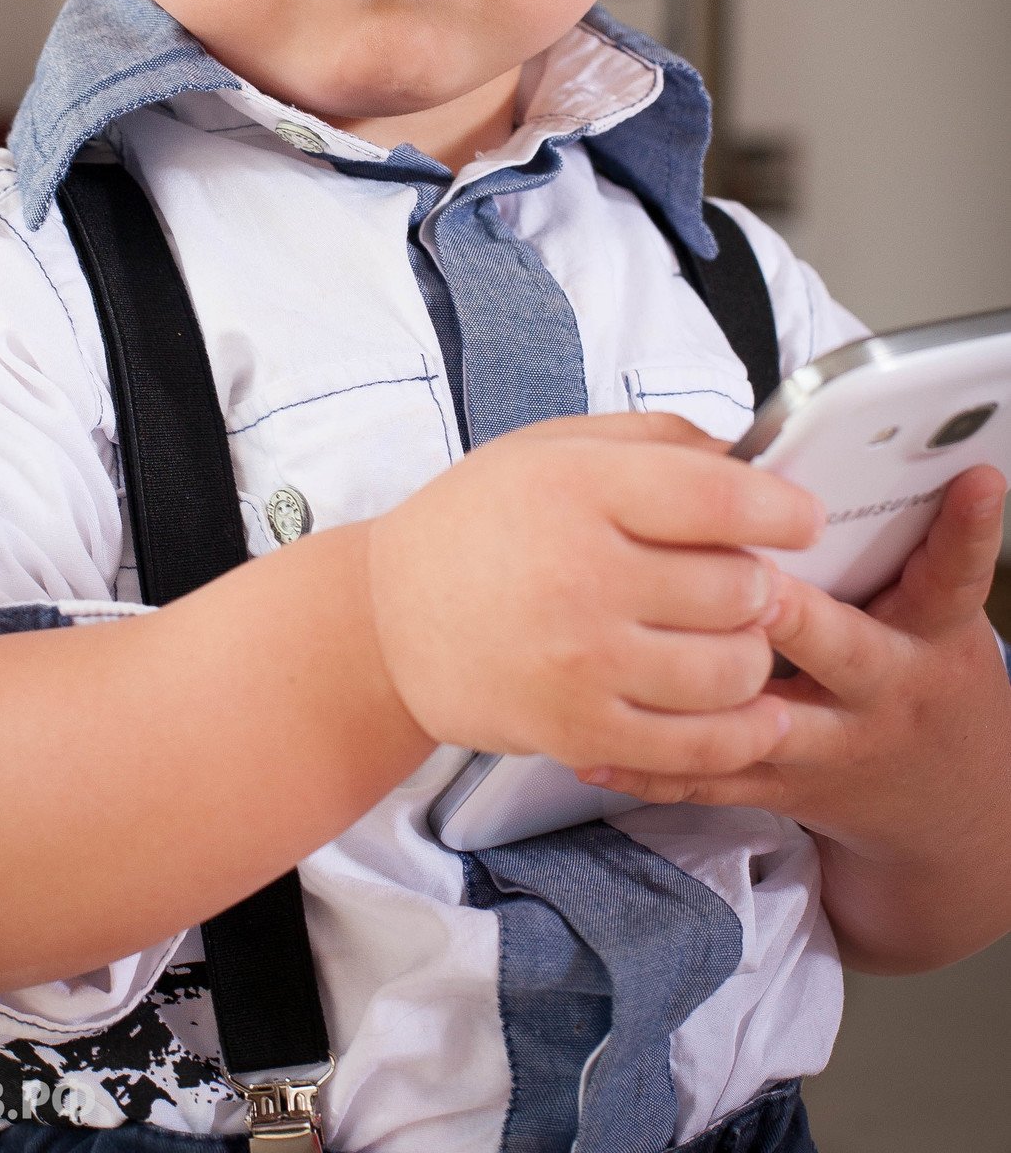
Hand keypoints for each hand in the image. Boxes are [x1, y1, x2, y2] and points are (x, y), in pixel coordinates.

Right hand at [366, 412, 822, 774]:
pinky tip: (750, 710)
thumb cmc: (477, 523)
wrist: (388, 621)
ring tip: (728, 638)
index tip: (800, 517)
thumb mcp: (553, 447)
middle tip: (739, 580)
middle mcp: (582, 573)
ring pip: (735, 669)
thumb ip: (658, 441)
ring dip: (752, 654)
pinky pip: (698, 747)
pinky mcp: (580, 731)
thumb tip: (756, 458)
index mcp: (579, 487)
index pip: (722, 496)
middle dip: (758, 581)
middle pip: (740, 586)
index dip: (784, 507)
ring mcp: (582, 661)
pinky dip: (741, 731)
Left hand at [572, 464, 1010, 964]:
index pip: (952, 574)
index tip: (973, 479)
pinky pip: (709, 776)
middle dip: (798, 618)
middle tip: (758, 586)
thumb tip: (826, 459)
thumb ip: (892, 542)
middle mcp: (886, 690)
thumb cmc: (920, 669)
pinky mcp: (783, 784)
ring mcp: (833, 745)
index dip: (966, 529)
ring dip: (706, 692)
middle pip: (845, 650)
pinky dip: (650, 764)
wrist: (949, 804)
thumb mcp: (932, 611)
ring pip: (766, 721)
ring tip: (648, 662)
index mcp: (927, 633)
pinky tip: (593, 746)